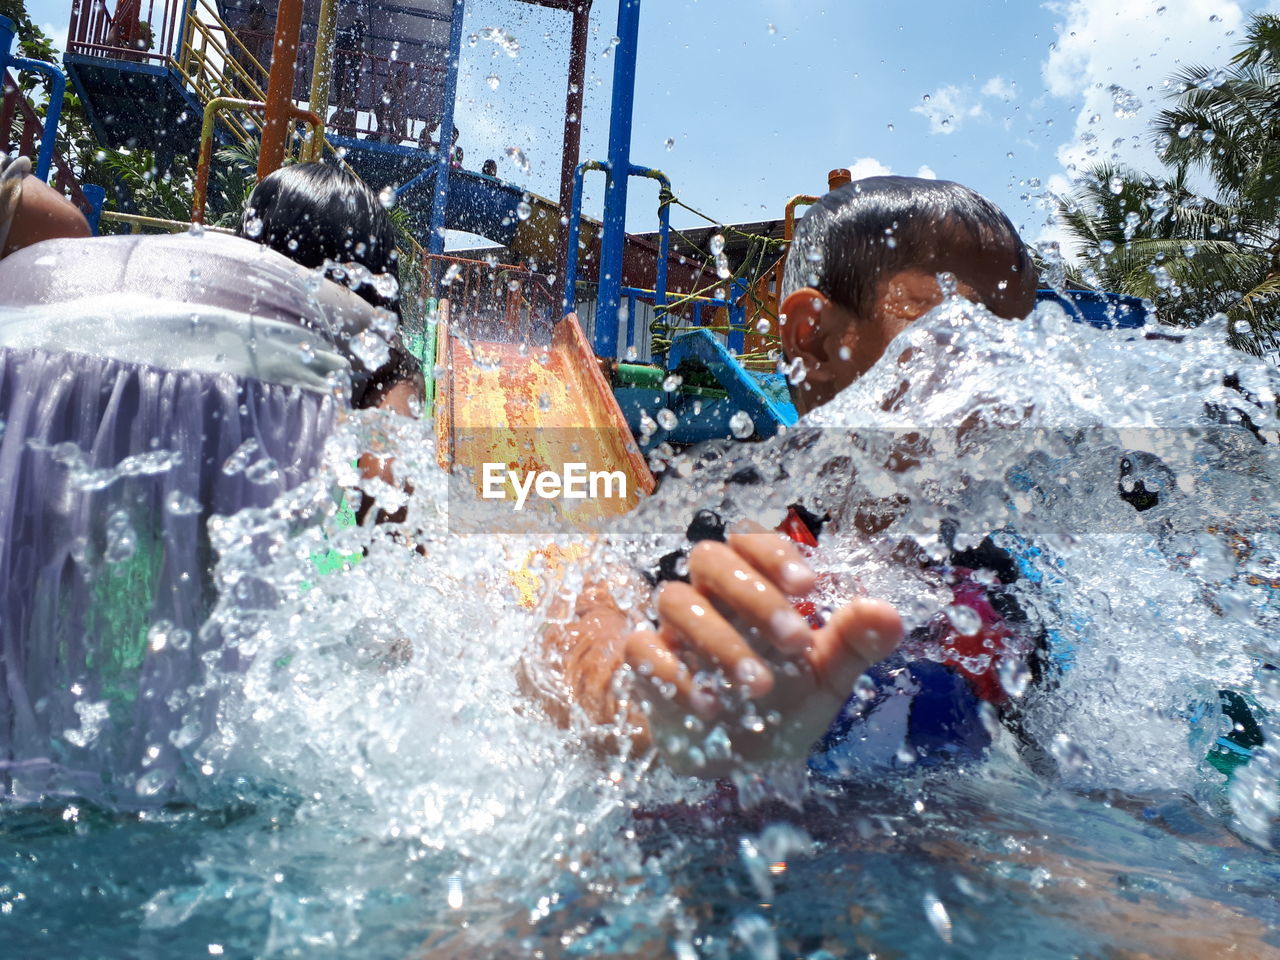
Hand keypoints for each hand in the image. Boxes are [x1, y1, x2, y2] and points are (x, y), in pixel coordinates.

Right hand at [623, 522, 901, 774]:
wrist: (736, 760)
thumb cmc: (782, 703)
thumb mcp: (826, 677)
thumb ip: (855, 643)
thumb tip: (890, 614)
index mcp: (753, 586)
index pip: (750, 540)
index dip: (775, 554)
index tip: (810, 588)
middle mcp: (709, 597)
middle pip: (710, 558)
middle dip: (753, 594)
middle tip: (795, 641)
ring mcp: (673, 629)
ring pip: (675, 599)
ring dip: (720, 640)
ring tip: (759, 686)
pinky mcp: (647, 666)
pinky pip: (642, 650)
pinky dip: (674, 675)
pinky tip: (711, 706)